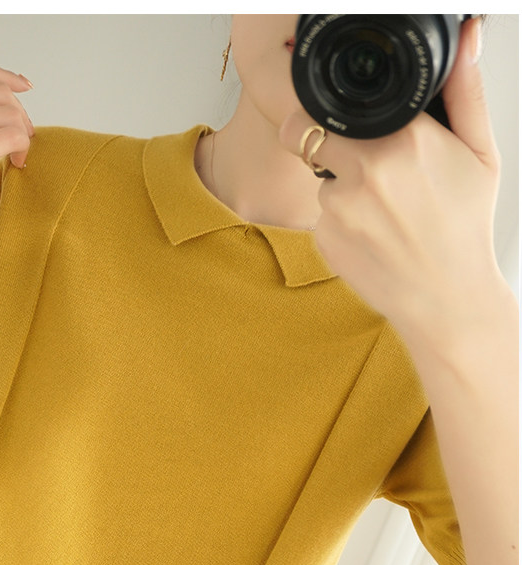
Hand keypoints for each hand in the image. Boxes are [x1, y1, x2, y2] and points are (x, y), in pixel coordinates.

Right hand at [0, 61, 34, 226]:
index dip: (7, 78)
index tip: (24, 88)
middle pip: (0, 92)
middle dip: (19, 113)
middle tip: (23, 135)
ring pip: (10, 114)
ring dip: (23, 132)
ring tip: (18, 152)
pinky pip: (11, 137)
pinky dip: (23, 147)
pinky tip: (17, 162)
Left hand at [278, 19, 506, 353]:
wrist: (447, 300)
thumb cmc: (465, 229)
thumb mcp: (480, 155)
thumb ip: (465, 93)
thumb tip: (466, 40)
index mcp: (405, 140)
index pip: (337, 104)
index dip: (331, 108)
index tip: (341, 116)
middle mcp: (366, 170)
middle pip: (306, 132)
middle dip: (322, 139)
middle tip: (359, 160)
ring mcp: (339, 207)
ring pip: (320, 177)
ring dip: (340, 185)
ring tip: (383, 210)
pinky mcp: (324, 238)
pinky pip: (321, 215)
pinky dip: (339, 220)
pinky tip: (373, 234)